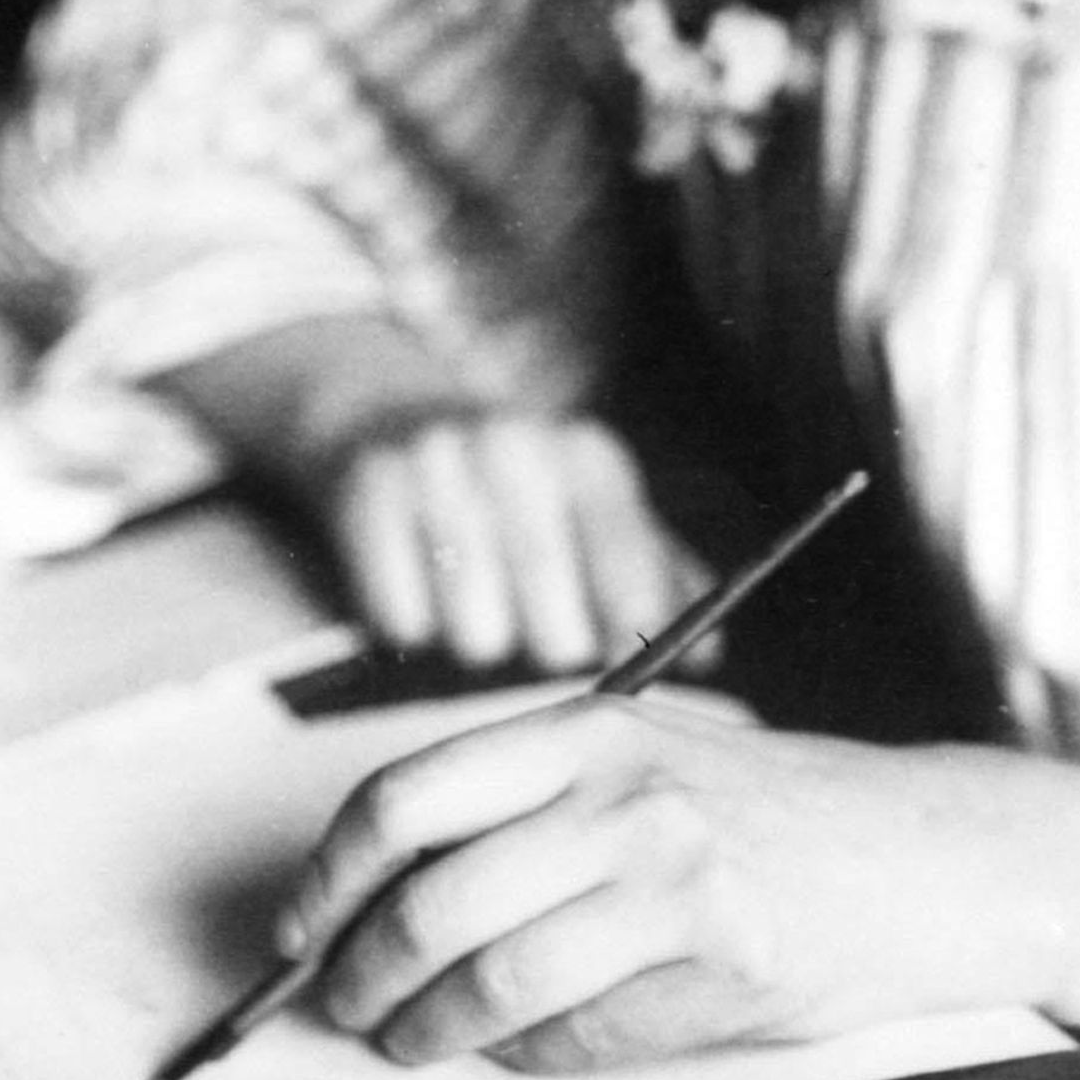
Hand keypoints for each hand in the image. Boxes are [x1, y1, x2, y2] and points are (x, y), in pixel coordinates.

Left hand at [276, 694, 1039, 1069]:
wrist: (924, 857)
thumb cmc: (769, 820)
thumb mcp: (643, 765)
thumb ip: (524, 812)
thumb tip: (372, 902)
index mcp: (584, 727)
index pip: (404, 797)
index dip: (329, 878)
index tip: (299, 931)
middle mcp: (619, 788)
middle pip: (427, 902)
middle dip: (361, 977)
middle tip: (348, 1009)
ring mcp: (670, 871)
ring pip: (487, 981)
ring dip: (429, 1032)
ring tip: (417, 1040)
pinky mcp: (715, 955)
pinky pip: (571, 1034)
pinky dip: (526, 1056)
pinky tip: (526, 1043)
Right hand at [321, 414, 711, 673]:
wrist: (379, 406)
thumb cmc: (511, 483)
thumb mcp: (592, 502)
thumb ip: (658, 575)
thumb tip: (711, 654)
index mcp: (590, 458)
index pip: (635, 583)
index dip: (633, 647)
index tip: (622, 674)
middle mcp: (519, 449)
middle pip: (557, 635)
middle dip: (546, 655)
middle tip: (531, 629)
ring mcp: (440, 467)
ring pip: (479, 639)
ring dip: (473, 644)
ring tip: (471, 602)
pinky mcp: (368, 490)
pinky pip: (403, 624)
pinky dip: (408, 628)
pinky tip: (415, 587)